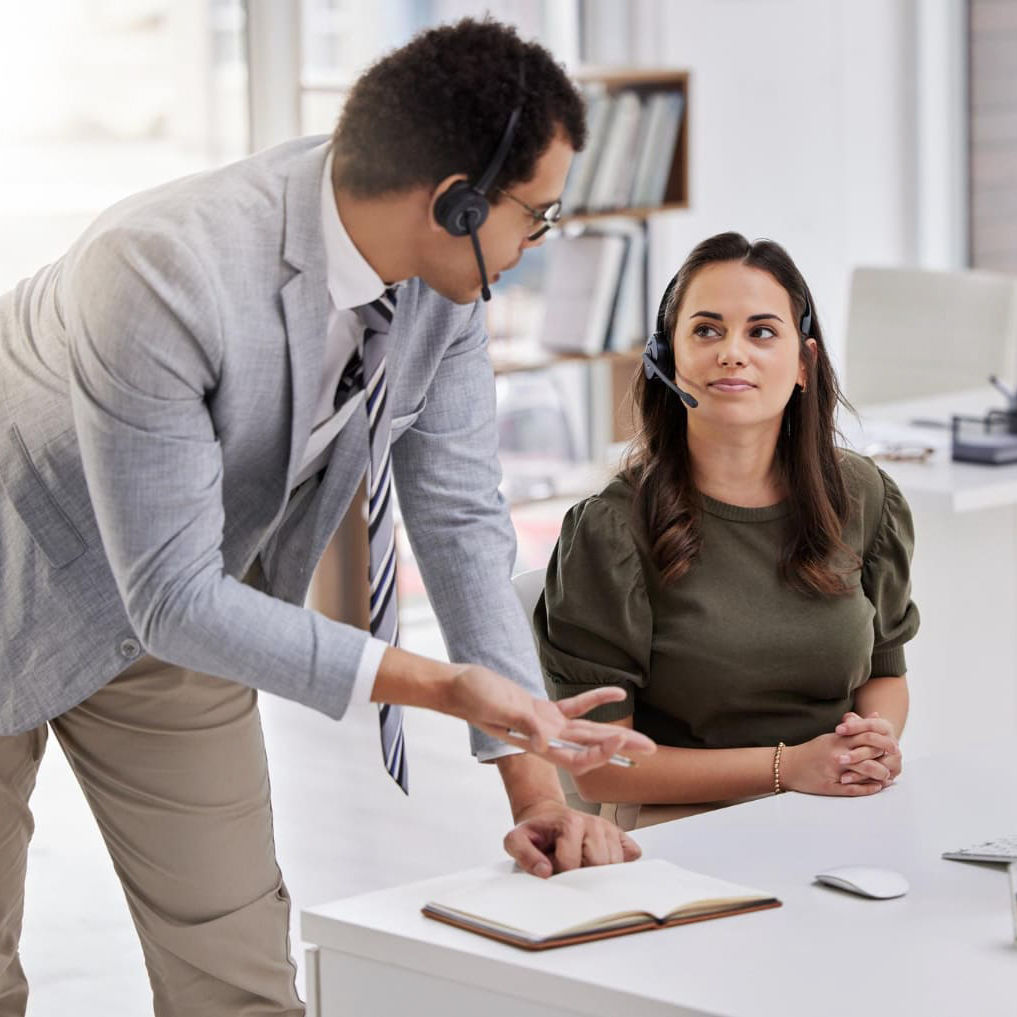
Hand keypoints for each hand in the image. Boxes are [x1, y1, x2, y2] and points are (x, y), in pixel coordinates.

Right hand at [442, 664, 655, 774]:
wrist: (460, 687)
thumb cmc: (474, 698)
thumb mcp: (498, 709)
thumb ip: (524, 725)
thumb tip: (544, 742)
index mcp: (536, 745)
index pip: (576, 758)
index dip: (600, 753)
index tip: (620, 739)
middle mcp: (546, 740)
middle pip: (591, 749)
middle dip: (621, 749)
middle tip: (652, 750)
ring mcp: (546, 725)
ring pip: (588, 732)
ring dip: (615, 732)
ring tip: (644, 737)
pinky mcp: (542, 709)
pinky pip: (574, 706)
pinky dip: (595, 700)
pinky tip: (616, 694)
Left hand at [503, 800, 641, 877]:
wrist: (547, 817)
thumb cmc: (536, 833)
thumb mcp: (516, 840)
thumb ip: (524, 855)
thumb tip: (545, 872)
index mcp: (571, 823)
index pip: (572, 864)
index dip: (559, 873)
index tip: (552, 868)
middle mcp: (594, 824)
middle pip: (599, 865)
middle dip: (582, 874)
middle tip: (568, 868)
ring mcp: (610, 830)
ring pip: (616, 864)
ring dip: (598, 872)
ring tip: (581, 864)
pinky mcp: (620, 836)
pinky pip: (631, 856)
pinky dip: (620, 865)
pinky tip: (600, 864)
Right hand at [781, 723, 898, 796]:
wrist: (788, 766)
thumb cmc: (812, 751)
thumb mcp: (832, 736)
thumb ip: (855, 728)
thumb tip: (876, 716)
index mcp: (837, 740)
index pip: (865, 737)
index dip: (883, 742)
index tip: (894, 746)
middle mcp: (836, 754)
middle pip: (867, 754)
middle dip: (884, 759)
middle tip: (895, 762)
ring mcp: (833, 771)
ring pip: (863, 771)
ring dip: (879, 775)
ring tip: (887, 776)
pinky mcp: (830, 786)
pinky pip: (854, 788)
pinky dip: (868, 788)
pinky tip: (877, 787)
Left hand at [835, 711, 902, 784]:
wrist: (872, 750)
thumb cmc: (859, 734)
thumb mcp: (856, 726)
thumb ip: (852, 721)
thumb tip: (847, 718)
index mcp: (885, 728)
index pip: (871, 725)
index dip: (854, 727)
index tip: (837, 730)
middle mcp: (893, 743)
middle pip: (875, 748)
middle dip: (856, 754)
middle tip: (838, 758)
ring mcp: (894, 759)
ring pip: (877, 766)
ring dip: (858, 770)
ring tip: (842, 775)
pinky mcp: (892, 773)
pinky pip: (876, 778)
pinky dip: (860, 779)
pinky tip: (845, 779)